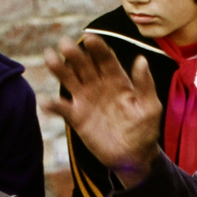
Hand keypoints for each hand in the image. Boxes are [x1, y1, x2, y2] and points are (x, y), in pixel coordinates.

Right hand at [43, 34, 162, 188]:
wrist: (133, 158)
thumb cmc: (145, 131)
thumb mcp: (150, 108)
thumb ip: (145, 85)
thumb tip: (141, 60)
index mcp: (117, 79)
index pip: (105, 59)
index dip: (97, 48)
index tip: (89, 39)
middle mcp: (98, 85)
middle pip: (84, 64)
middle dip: (75, 54)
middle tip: (65, 44)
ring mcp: (86, 100)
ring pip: (69, 80)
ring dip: (59, 69)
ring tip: (50, 57)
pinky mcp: (77, 117)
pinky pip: (62, 108)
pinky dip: (52, 104)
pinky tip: (46, 101)